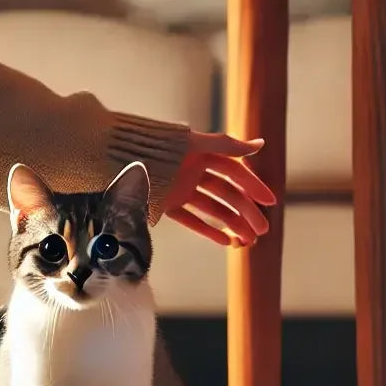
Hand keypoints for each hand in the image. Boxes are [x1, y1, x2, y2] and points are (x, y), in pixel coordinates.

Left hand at [162, 131, 277, 246]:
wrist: (115, 156)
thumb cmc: (155, 145)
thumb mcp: (192, 143)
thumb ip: (226, 145)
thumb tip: (261, 144)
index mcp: (202, 154)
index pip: (234, 172)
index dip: (253, 186)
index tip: (270, 201)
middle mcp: (194, 171)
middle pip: (227, 194)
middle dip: (246, 212)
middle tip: (263, 230)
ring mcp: (181, 189)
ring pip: (212, 209)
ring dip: (232, 224)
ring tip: (247, 241)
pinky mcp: (167, 204)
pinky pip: (191, 219)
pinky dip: (207, 230)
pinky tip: (225, 242)